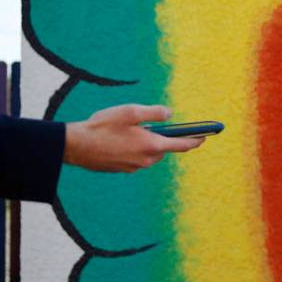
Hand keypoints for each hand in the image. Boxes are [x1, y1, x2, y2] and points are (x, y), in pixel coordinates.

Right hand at [64, 104, 204, 172]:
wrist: (75, 146)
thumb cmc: (102, 127)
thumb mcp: (130, 112)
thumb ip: (154, 113)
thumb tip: (169, 114)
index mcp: (152, 145)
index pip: (182, 145)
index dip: (196, 140)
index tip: (206, 136)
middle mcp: (146, 160)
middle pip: (163, 148)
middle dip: (161, 137)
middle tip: (147, 124)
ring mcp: (134, 167)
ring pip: (149, 153)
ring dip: (145, 142)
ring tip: (127, 130)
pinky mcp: (123, 170)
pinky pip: (135, 158)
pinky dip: (133, 148)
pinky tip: (118, 139)